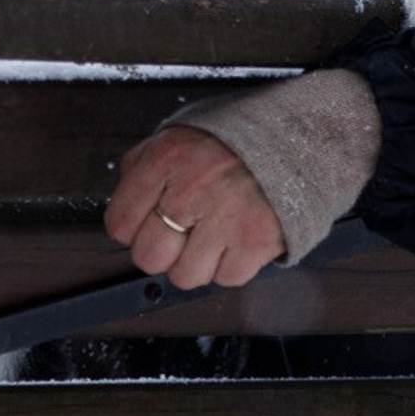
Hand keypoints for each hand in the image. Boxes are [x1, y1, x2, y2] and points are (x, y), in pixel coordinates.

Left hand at [104, 125, 287, 288]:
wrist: (294, 138)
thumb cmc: (231, 143)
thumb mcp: (176, 136)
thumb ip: (141, 166)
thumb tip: (123, 207)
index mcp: (166, 160)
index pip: (120, 223)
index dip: (131, 228)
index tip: (147, 222)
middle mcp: (192, 189)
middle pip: (149, 257)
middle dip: (161, 249)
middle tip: (180, 233)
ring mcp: (225, 218)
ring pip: (185, 276)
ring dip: (196, 261)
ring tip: (212, 234)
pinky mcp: (255, 242)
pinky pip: (225, 279)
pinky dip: (231, 264)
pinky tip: (235, 237)